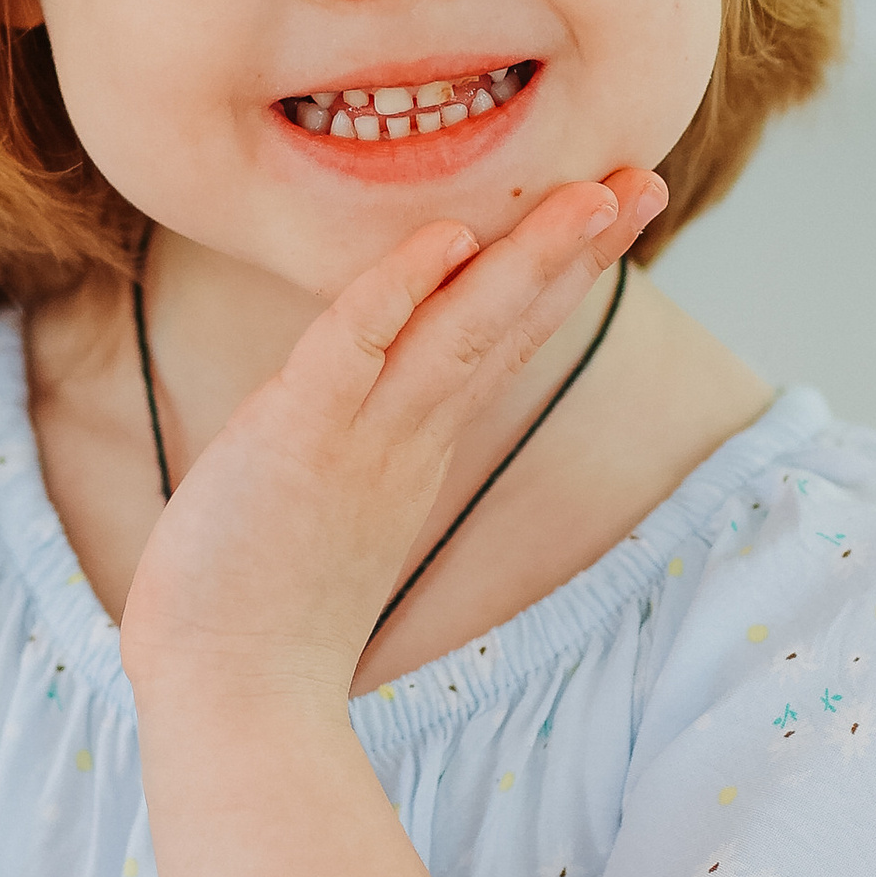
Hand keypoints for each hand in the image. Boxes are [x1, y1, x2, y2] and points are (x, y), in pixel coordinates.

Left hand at [120, 174, 667, 707]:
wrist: (228, 697)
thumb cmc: (259, 613)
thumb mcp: (327, 510)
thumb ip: (353, 452)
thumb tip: (356, 411)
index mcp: (417, 445)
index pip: (502, 340)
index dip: (558, 274)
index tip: (613, 211)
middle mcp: (408, 435)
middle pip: (510, 325)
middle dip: (578, 249)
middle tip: (646, 179)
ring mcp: (362, 438)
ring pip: (462, 329)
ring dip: (529, 257)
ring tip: (593, 194)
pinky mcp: (299, 438)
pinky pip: (354, 347)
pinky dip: (399, 289)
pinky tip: (446, 236)